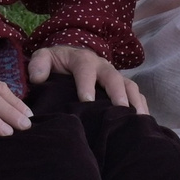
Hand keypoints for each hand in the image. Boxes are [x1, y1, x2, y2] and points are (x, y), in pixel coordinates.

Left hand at [29, 44, 147, 113]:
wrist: (73, 55)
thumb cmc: (59, 61)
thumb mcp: (45, 56)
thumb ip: (39, 64)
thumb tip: (37, 78)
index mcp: (83, 59)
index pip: (85, 70)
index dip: (87, 84)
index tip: (87, 100)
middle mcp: (103, 66)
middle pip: (114, 78)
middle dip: (118, 93)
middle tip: (120, 110)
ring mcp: (116, 76)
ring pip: (130, 86)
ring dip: (135, 102)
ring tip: (137, 119)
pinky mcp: (124, 87)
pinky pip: (137, 95)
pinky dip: (142, 107)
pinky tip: (142, 124)